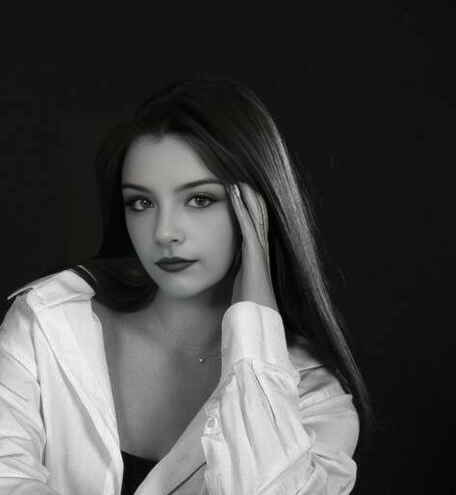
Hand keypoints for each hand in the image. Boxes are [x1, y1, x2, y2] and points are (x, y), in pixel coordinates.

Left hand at [227, 182, 277, 310]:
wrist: (258, 317)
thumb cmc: (249, 302)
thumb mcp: (241, 278)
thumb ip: (239, 266)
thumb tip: (231, 260)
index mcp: (258, 253)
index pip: (255, 223)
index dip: (250, 206)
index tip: (241, 191)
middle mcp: (262, 248)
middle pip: (259, 214)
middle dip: (251, 195)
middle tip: (241, 177)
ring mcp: (260, 250)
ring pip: (255, 216)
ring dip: (246, 196)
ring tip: (238, 179)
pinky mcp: (254, 254)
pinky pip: (247, 226)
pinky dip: (241, 209)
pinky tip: (234, 195)